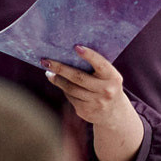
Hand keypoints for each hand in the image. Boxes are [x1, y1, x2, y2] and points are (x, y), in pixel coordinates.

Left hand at [43, 46, 144, 160]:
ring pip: (70, 89)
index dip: (89, 55)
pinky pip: (70, 98)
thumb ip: (94, 67)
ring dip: (57, 79)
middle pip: (78, 77)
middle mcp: (106, 91)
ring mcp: (96, 103)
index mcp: (113, 77)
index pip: (100, 64)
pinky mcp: (86, 112)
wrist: (114, 113)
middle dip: (60, 68)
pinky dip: (64, 89)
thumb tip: (67, 56)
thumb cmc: (107, 86)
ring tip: (49, 72)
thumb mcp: (108, 76)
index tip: (76, 47)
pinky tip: (60, 84)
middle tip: (46, 61)